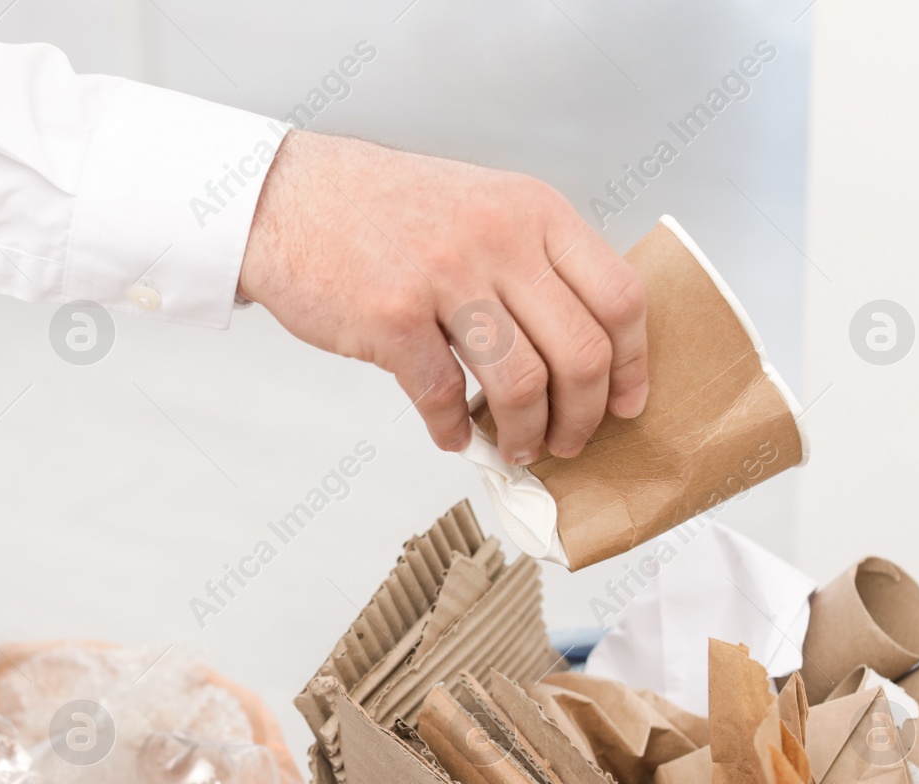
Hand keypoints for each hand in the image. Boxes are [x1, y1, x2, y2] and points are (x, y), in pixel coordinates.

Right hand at [238, 131, 647, 462]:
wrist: (285, 199)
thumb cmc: (379, 209)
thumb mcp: (480, 204)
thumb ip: (531, 259)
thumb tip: (576, 345)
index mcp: (533, 212)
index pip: (619, 297)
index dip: (633, 365)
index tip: (628, 403)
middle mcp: (499, 239)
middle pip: (581, 353)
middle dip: (583, 416)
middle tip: (568, 441)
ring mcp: (445, 277)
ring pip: (522, 385)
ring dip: (524, 435)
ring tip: (513, 448)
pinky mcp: (392, 318)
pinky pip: (444, 397)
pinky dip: (454, 430)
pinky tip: (451, 433)